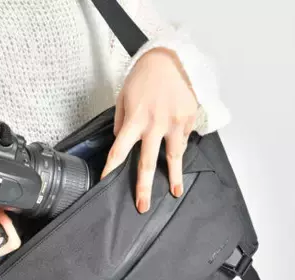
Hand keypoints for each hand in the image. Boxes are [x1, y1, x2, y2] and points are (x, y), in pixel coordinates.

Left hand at [100, 47, 198, 212]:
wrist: (168, 59)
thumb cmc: (142, 77)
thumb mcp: (123, 98)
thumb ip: (121, 123)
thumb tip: (121, 141)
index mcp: (133, 120)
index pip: (118, 151)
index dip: (111, 170)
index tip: (105, 184)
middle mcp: (154, 124)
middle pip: (147, 162)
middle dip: (144, 187)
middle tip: (143, 206)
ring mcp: (174, 122)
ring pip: (173, 156)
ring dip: (174, 177)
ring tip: (175, 192)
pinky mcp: (189, 118)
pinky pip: (184, 139)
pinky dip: (181, 148)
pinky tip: (180, 158)